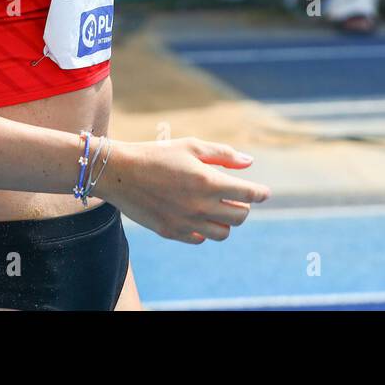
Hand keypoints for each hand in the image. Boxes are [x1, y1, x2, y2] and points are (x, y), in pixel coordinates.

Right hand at [95, 137, 270, 243]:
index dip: (260, 193)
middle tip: (236, 196)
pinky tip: (198, 215)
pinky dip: (205, 229)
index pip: (248, 194)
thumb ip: (223, 155)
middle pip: (240, 216)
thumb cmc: (157, 154)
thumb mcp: (191, 146)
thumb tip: (250, 163)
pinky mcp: (171, 232)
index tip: (264, 192)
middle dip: (243, 205)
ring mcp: (186, 222)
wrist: (120, 173)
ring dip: (226, 220)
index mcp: (208, 181)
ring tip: (218, 207)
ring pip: (223, 233)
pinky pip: (200, 238)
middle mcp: (200, 206)